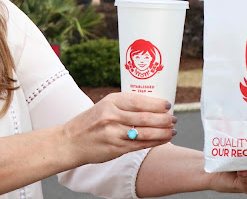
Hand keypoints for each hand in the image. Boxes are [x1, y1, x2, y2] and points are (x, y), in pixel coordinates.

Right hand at [60, 92, 175, 165]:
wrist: (69, 142)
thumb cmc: (92, 121)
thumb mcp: (106, 106)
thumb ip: (127, 105)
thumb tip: (155, 105)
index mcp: (111, 102)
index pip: (139, 101)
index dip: (157, 104)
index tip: (168, 105)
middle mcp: (112, 116)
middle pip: (145, 118)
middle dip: (164, 119)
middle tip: (174, 119)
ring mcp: (113, 133)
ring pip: (145, 133)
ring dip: (163, 132)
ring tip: (173, 130)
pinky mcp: (115, 148)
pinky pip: (139, 145)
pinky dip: (155, 142)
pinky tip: (164, 140)